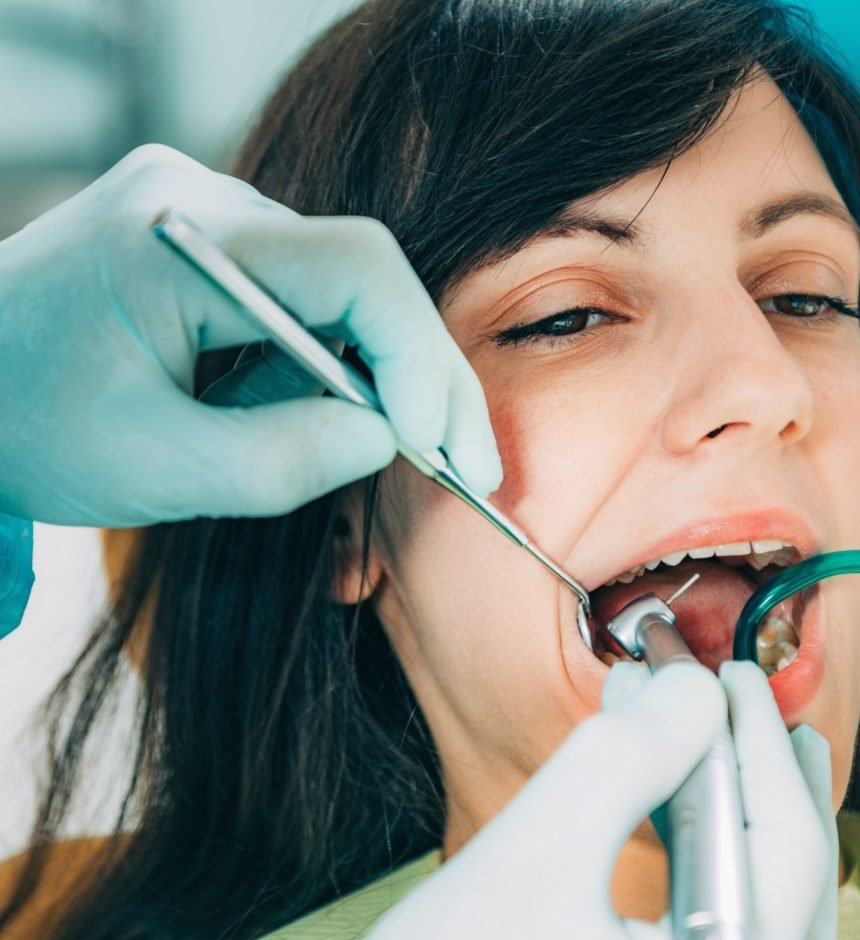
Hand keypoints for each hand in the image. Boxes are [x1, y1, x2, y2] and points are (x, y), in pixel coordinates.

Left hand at [0, 145, 500, 525]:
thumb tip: (386, 440)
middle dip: (423, 380)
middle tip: (467, 466)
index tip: (439, 443)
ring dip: (376, 386)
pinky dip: (333, 376)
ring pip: (347, 301)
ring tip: (365, 455)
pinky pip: (312, 310)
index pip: (353, 265)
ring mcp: (216, 221)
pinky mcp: (223, 254)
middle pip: (366, 281)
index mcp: (179, 236)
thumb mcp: (153, 467)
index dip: (417, 354)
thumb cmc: (26, 425)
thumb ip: (280, 462)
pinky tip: (310, 422)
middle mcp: (207, 203)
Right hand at [317, 659, 836, 939]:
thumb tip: (698, 691)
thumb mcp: (529, 856)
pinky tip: (705, 815)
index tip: (731, 670)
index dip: (755, 738)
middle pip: (795, 883)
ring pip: (771, 913)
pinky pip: (733, 936)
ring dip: (752, 810)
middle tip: (742, 691)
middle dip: (761, 769)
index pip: (783, 845)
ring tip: (752, 743)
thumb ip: (623, 760)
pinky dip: (721, 859)